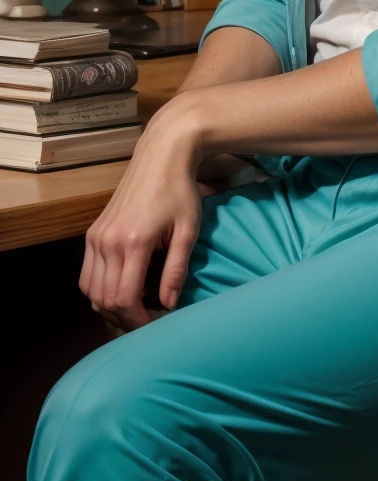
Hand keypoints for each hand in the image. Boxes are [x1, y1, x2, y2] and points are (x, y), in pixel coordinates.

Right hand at [80, 113, 202, 331]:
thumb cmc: (180, 191)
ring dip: (110, 307)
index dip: (138, 321)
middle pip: (104, 300)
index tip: (156, 325)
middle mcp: (107, 241)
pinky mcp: (92, 232)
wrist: (161, 155)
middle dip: (125, 319)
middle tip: (148, 321)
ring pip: (90, 291)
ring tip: (136, 308)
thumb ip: (176, 270)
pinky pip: (87, 274)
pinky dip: (100, 290)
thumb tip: (168, 305)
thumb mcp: (188, 230)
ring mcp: (96, 237)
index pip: (124, 299)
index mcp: (134, 242)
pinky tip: (122, 289)